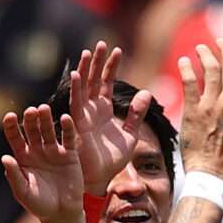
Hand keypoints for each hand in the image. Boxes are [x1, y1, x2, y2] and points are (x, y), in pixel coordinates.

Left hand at [0, 103, 86, 222]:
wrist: (62, 214)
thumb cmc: (39, 205)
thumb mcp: (23, 191)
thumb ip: (14, 175)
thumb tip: (4, 158)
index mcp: (23, 157)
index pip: (15, 137)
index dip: (11, 126)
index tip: (9, 117)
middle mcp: (37, 150)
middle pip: (32, 130)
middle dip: (31, 120)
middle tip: (30, 111)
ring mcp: (54, 151)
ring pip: (49, 130)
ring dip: (46, 119)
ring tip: (44, 109)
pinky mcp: (70, 155)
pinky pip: (68, 138)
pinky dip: (68, 128)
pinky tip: (66, 118)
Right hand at [64, 41, 150, 194]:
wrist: (101, 180)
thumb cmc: (112, 161)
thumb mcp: (130, 135)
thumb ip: (137, 115)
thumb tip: (147, 93)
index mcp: (103, 110)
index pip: (106, 82)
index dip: (111, 67)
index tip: (117, 50)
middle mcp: (91, 110)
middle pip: (93, 80)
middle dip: (96, 62)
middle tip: (101, 43)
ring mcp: (83, 116)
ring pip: (83, 88)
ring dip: (85, 70)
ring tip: (88, 52)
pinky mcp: (78, 125)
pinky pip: (75, 104)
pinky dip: (76, 90)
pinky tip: (77, 75)